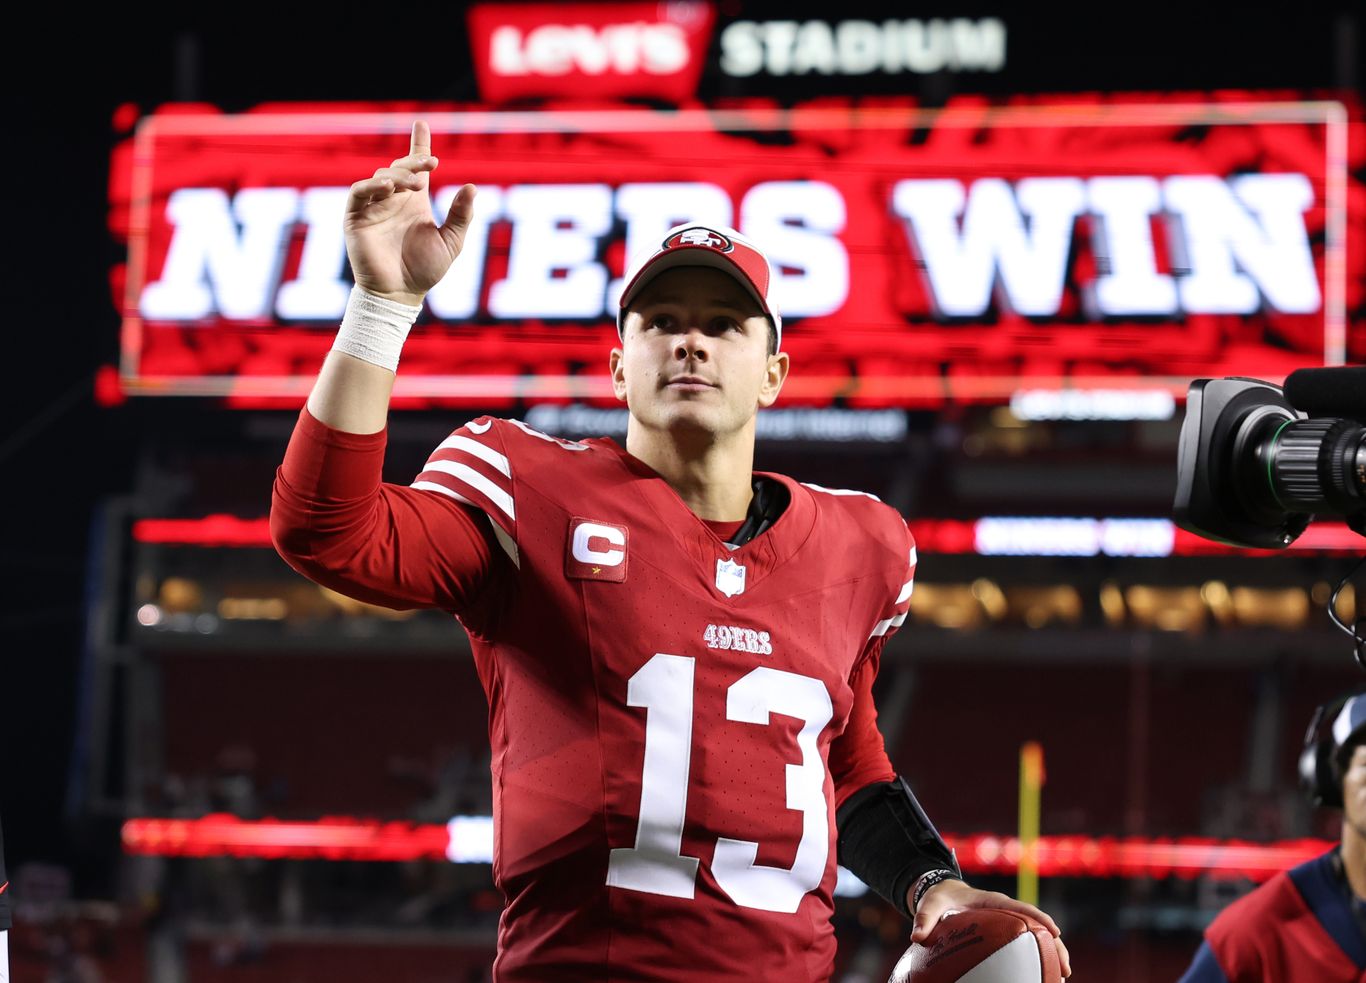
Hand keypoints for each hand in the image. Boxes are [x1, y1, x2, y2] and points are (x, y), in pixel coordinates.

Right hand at [344, 120, 475, 307]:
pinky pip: (359, 193)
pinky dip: (372, 186)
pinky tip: (389, 187)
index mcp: (414, 202)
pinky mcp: (356, 218)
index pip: (415, 167)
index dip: (418, 144)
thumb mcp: (451, 241)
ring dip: (398, 174)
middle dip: (414, 161)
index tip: (421, 123)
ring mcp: (373, 208)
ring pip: (381, 176)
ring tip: (415, 184)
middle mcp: (393, 200)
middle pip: (399, 167)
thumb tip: (472, 187)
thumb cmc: (425, 271)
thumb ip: (461, 215)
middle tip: (431, 163)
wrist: (401, 295)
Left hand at [910, 879, 1071, 978]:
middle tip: (1066, 967)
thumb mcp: (930, 904)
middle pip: (1038, 925)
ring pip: (1037, 937)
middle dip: (1055, 944)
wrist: (942, 894)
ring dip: (1052, 953)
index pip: (1021, 908)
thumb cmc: (939, 898)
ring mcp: (1009, 921)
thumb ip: (924, 918)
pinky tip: (1043, 976)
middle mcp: (1007, 911)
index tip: (1054, 931)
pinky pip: (1026, 944)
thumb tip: (917, 937)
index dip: (1039, 919)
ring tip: (1064, 976)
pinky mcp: (1006, 932)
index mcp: (994, 900)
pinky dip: (1037, 958)